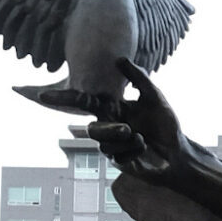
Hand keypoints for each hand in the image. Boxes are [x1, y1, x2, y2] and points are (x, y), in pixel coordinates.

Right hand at [41, 58, 183, 175]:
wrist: (178, 152)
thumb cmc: (165, 125)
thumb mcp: (154, 97)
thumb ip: (138, 78)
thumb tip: (119, 59)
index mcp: (111, 110)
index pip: (82, 103)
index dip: (63, 99)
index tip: (42, 94)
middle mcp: (107, 127)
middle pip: (92, 129)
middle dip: (109, 129)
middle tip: (128, 128)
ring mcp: (111, 146)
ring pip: (102, 144)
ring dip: (125, 140)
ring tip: (142, 138)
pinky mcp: (119, 161)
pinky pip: (115, 156)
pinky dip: (132, 150)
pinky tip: (144, 147)